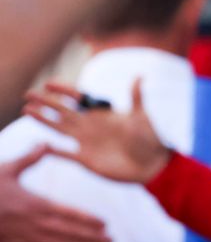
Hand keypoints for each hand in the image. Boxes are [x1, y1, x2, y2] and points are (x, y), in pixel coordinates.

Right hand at [0, 144, 110, 241]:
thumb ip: (29, 159)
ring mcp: (23, 239)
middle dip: (92, 238)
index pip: (68, 214)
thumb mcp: (5, 170)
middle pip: (68, 234)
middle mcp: (31, 224)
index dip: (88, 221)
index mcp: (32, 204)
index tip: (106, 225)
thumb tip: (45, 143)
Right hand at [24, 79, 171, 183]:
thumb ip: (136, 97)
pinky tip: (42, 145)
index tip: (49, 83)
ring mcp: (86, 142)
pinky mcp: (86, 159)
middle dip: (47, 102)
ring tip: (27, 110)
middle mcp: (90, 125)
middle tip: (29, 94)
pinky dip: (54, 150)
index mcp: (101, 113)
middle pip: (63, 111)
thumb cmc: (149, 139)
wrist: (152, 165)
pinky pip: (66, 153)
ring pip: (59, 128)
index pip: (79, 98)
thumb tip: (139, 76)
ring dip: (44, 120)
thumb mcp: (141, 117)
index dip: (64, 90)